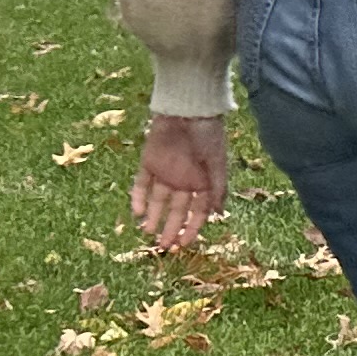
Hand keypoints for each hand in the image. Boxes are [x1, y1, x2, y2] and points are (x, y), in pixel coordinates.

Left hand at [131, 115, 229, 251]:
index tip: (183, 244)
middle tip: (163, 246)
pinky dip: (138, 198)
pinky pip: (141, 184)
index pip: (197, 211)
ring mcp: (165, 172)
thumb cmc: (208, 134)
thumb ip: (217, 188)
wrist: (188, 109)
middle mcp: (184, 180)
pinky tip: (137, 212)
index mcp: (203, 181)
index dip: (191, 228)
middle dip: (170, 228)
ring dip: (153, 217)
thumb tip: (219, 214)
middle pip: (176, 210)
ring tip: (147, 233)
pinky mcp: (148, 163)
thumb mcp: (217, 163)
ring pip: (157, 201)